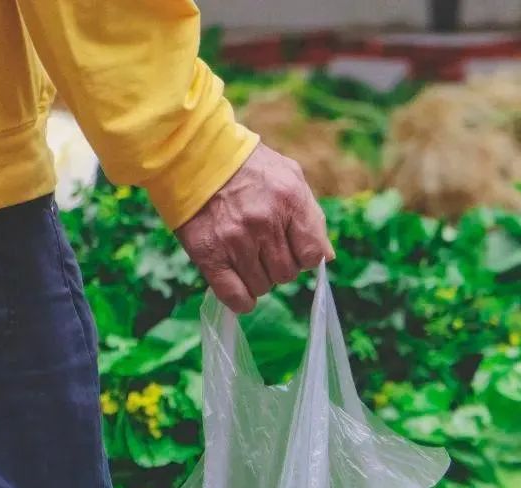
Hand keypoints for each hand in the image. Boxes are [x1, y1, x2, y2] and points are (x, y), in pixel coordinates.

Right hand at [175, 143, 333, 312]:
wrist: (194, 154)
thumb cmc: (247, 166)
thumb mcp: (289, 177)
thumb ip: (311, 217)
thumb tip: (326, 257)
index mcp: (289, 200)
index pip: (312, 255)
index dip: (304, 256)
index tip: (291, 247)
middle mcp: (265, 222)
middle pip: (287, 274)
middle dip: (280, 267)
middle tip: (265, 250)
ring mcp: (236, 240)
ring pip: (262, 286)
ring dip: (259, 279)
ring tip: (247, 258)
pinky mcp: (209, 254)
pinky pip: (234, 296)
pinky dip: (241, 300)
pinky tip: (241, 290)